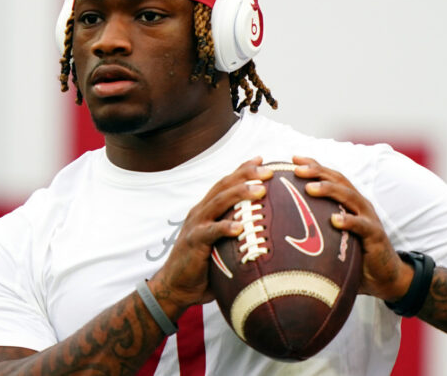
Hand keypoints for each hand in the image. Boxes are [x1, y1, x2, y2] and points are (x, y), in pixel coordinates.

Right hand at [149, 157, 273, 316]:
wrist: (175, 286)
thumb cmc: (204, 268)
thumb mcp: (223, 245)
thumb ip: (239, 236)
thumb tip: (271, 236)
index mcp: (207, 209)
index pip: (226, 183)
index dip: (243, 169)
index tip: (262, 160)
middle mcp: (201, 211)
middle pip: (224, 186)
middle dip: (246, 175)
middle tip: (268, 171)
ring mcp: (196, 225)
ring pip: (218, 202)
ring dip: (239, 194)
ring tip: (259, 190)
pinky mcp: (193, 242)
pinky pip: (210, 232)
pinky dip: (225, 227)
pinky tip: (240, 227)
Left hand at [292, 156, 413, 301]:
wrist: (384, 275)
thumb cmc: (354, 253)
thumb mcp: (334, 235)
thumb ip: (317, 226)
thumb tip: (282, 226)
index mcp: (348, 201)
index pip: (331, 177)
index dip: (314, 165)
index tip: (292, 158)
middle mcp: (359, 204)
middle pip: (338, 181)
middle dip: (317, 172)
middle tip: (296, 168)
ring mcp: (368, 217)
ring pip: (349, 197)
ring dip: (329, 190)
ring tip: (309, 188)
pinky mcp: (375, 235)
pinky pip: (361, 226)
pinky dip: (348, 221)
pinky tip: (335, 220)